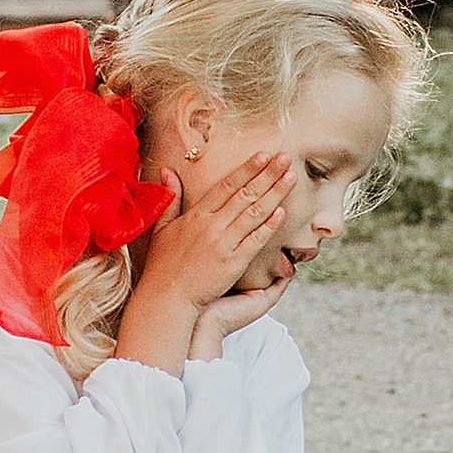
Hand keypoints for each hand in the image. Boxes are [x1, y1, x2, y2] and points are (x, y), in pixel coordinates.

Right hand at [116, 153, 294, 374]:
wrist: (165, 298)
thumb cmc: (162, 266)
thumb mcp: (161, 227)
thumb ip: (171, 198)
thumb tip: (167, 170)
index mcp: (196, 215)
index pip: (226, 185)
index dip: (247, 168)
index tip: (264, 154)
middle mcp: (211, 226)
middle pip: (245, 193)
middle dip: (267, 173)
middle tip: (286, 157)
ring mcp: (223, 244)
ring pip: (254, 213)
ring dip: (275, 193)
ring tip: (291, 177)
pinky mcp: (232, 263)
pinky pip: (254, 240)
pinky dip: (268, 225)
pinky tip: (282, 211)